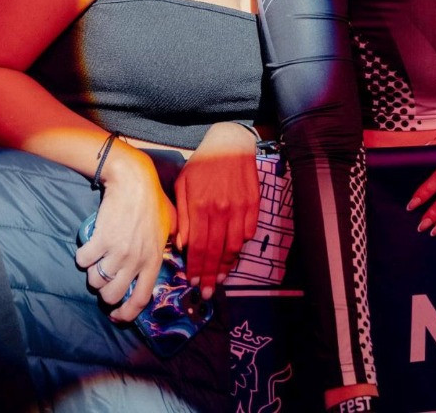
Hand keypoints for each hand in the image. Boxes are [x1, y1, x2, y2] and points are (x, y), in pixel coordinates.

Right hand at [75, 146, 175, 322]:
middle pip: (111, 295)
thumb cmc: (152, 200)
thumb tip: (177, 253)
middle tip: (104, 277)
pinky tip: (88, 245)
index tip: (115, 315)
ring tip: (97, 258)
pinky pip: (83, 261)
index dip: (125, 313)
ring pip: (95, 280)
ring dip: (92, 272)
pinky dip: (82, 256)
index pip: (140, 300)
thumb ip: (173, 243)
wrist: (133, 180)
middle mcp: (136, 261)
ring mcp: (118, 251)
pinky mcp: (101, 239)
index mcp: (153, 260)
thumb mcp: (170, 224)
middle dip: (104, 291)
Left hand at [174, 121, 259, 297]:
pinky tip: (233, 253)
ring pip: (233, 246)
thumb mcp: (184, 183)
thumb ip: (182, 215)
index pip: (197, 246)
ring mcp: (239, 208)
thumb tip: (182, 244)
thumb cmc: (203, 163)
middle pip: (215, 252)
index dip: (195, 268)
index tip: (192, 283)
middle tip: (206, 293)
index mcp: (200, 205)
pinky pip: (248, 233)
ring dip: (226, 266)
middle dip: (209, 276)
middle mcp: (220, 209)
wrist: (230, 142)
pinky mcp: (253, 204)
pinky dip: (240, 246)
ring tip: (219, 279)